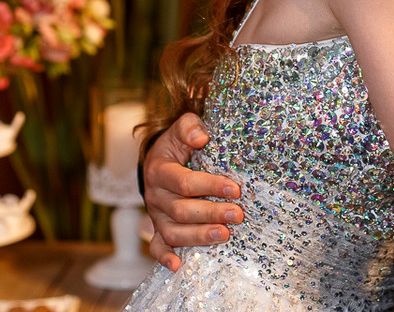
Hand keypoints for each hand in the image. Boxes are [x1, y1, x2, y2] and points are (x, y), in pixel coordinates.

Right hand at [144, 112, 244, 269]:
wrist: (158, 161)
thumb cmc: (176, 145)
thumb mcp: (180, 129)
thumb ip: (189, 127)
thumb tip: (202, 138)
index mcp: (159, 170)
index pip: (184, 182)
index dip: (210, 186)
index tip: (235, 189)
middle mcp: (155, 196)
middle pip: (182, 210)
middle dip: (211, 213)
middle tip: (238, 214)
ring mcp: (156, 216)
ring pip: (174, 232)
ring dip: (199, 236)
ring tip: (224, 235)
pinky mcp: (158, 229)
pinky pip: (157, 247)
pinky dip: (165, 258)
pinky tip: (179, 266)